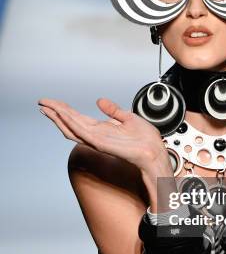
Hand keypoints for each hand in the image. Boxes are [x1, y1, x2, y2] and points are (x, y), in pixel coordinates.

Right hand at [38, 97, 166, 169]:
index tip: (52, 102)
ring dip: (59, 116)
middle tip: (42, 103)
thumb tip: (99, 101)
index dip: (63, 110)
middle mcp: (96, 136)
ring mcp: (97, 140)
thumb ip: (113, 110)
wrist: (154, 151)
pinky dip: (72, 123)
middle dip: (55, 113)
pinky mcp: (101, 143)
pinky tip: (63, 114)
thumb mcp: (128, 118)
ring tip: (47, 107)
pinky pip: (83, 132)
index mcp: (101, 129)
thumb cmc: (145, 140)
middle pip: (69, 123)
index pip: (77, 119)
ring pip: (72, 127)